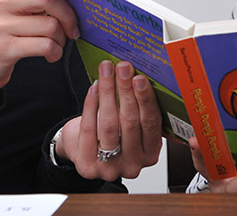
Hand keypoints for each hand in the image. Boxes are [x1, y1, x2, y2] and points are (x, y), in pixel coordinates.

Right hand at [0, 0, 79, 101]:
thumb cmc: (2, 34)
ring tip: (58, 43)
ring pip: (49, 24)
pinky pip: (44, 45)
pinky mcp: (4, 49)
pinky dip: (55, 51)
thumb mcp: (12, 9)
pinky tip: (51, 54)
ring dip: (61, 37)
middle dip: (68, 14)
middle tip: (74, 28)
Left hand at [58, 60, 162, 180]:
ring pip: (110, 124)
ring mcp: (110, 168)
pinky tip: (95, 87)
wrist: (84, 149)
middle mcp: (133, 164)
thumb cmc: (113, 130)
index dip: (145, 99)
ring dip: (108, 92)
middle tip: (123, 67)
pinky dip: (91, 104)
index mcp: (150, 152)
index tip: (139, 78)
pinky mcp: (88, 166)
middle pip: (130, 122)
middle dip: (126, 90)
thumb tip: (137, 71)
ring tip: (107, 70)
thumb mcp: (132, 122)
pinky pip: (89, 129)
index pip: (151, 123)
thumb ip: (138, 105)